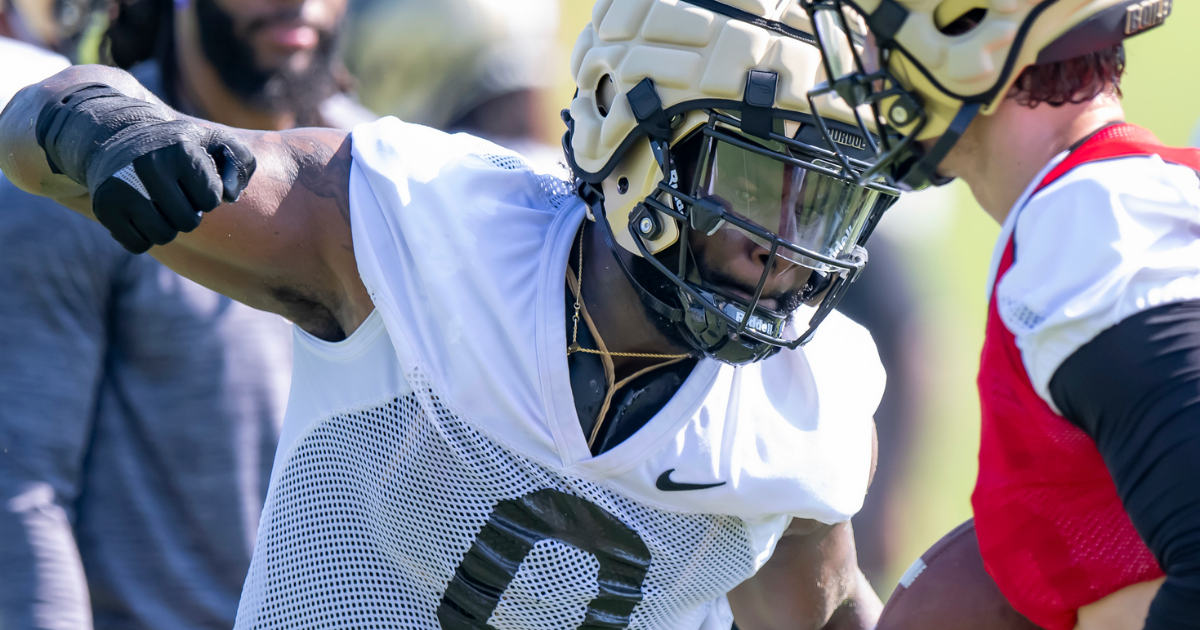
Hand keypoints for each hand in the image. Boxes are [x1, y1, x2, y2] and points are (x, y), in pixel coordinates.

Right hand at [35, 83, 255, 252]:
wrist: (116, 137)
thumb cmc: (177, 146)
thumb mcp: (215, 142)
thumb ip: (240, 162)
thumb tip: (231, 196)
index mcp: (181, 150)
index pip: (210, 201)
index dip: (206, 195)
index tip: (193, 180)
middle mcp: (148, 166)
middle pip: (188, 223)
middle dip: (188, 213)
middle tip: (175, 195)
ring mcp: (121, 188)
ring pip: (163, 237)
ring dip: (167, 227)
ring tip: (159, 205)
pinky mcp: (104, 207)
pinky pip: (137, 245)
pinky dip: (143, 236)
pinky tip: (140, 214)